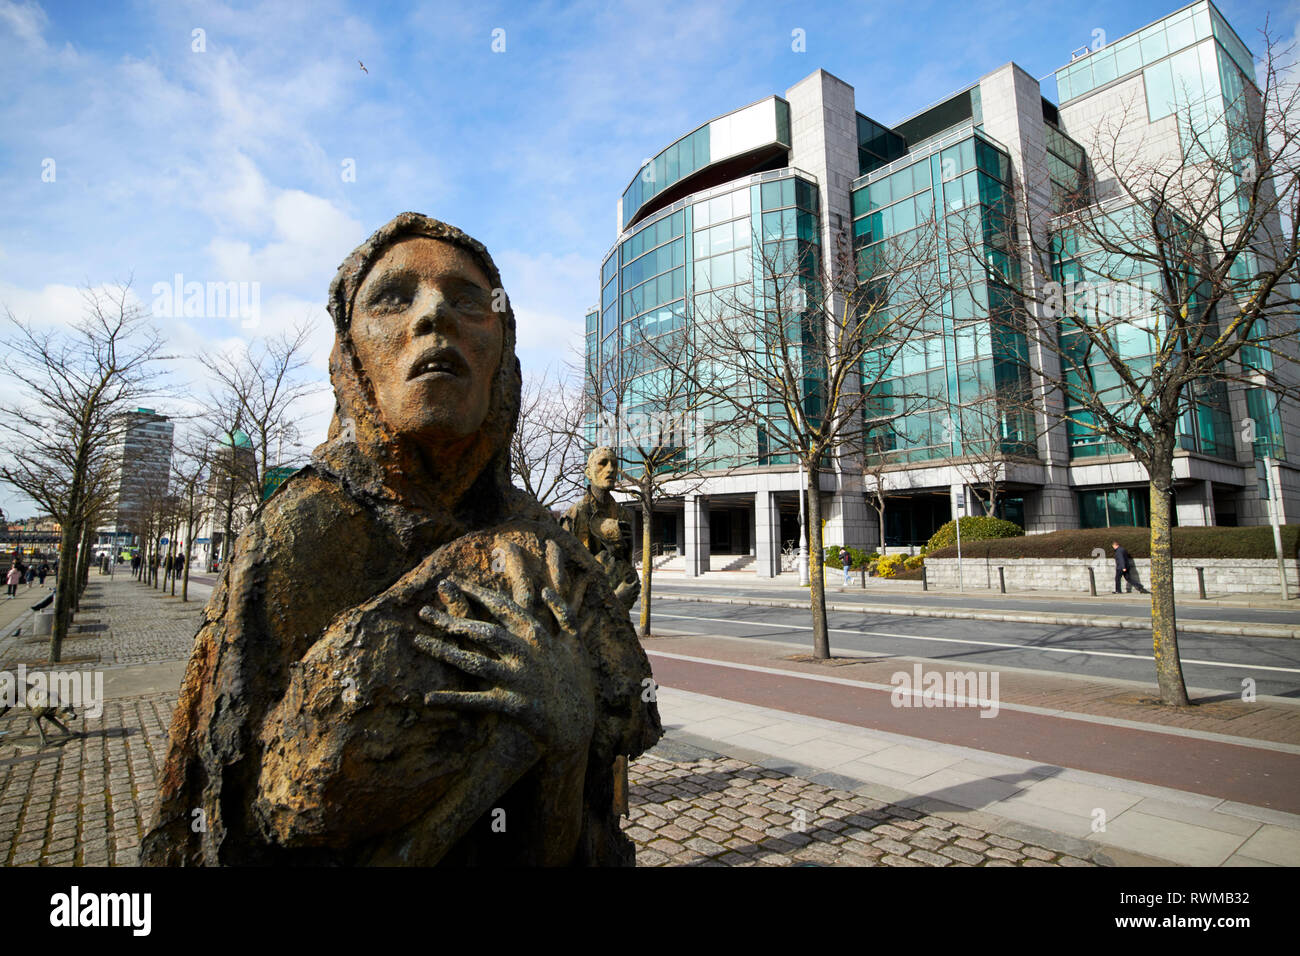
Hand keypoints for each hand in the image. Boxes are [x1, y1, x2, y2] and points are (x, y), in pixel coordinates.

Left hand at [413, 539, 594, 758]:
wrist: (579, 726)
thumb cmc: (578, 683)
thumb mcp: (577, 644)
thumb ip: (564, 614)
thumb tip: (546, 591)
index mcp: (538, 634)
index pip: (501, 607)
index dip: (475, 593)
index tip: (453, 583)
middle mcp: (525, 653)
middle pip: (480, 631)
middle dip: (450, 619)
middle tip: (423, 611)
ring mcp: (517, 679)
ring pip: (473, 661)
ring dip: (443, 651)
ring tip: (418, 641)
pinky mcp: (511, 705)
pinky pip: (476, 701)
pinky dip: (452, 701)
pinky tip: (428, 699)